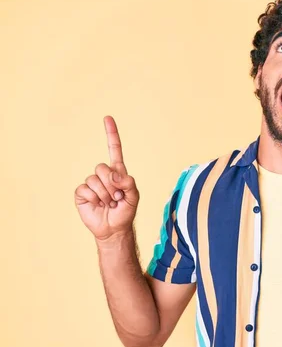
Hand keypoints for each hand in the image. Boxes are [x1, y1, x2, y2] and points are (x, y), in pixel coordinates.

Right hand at [74, 116, 139, 240]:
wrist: (114, 228)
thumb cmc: (125, 212)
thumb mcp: (134, 197)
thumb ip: (129, 182)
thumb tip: (114, 174)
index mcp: (118, 172)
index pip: (114, 150)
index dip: (111, 134)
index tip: (107, 118)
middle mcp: (103, 175)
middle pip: (102, 167)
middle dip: (112, 184)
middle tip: (117, 198)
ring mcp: (91, 183)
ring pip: (94, 179)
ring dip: (104, 194)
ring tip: (109, 203)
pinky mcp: (82, 193)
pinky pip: (85, 189)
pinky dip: (94, 198)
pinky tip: (98, 205)